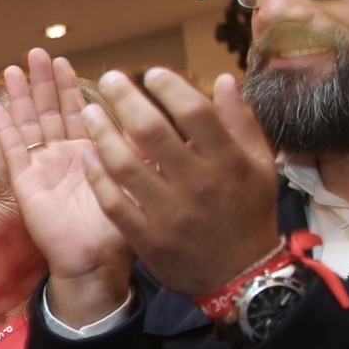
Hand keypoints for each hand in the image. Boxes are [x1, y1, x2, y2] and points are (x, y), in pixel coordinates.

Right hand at [0, 50, 133, 323]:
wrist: (96, 261)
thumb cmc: (120, 229)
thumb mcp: (137, 181)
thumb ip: (138, 150)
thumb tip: (154, 116)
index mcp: (89, 153)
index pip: (76, 111)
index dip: (68, 86)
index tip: (64, 61)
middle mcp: (63, 157)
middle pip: (48, 111)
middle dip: (43, 82)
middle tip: (36, 53)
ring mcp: (41, 169)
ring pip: (28, 124)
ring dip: (20, 97)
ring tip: (12, 69)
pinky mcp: (25, 183)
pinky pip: (13, 152)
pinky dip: (4, 130)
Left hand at [80, 68, 281, 297]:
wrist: (240, 275)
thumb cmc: (249, 212)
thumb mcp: (260, 165)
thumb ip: (240, 122)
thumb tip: (221, 79)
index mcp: (229, 162)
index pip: (195, 113)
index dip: (170, 88)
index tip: (151, 73)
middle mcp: (199, 185)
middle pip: (153, 132)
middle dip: (126, 100)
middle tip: (110, 79)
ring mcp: (170, 213)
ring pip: (126, 165)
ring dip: (103, 134)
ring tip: (89, 111)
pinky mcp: (147, 237)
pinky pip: (114, 202)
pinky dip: (98, 177)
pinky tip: (88, 154)